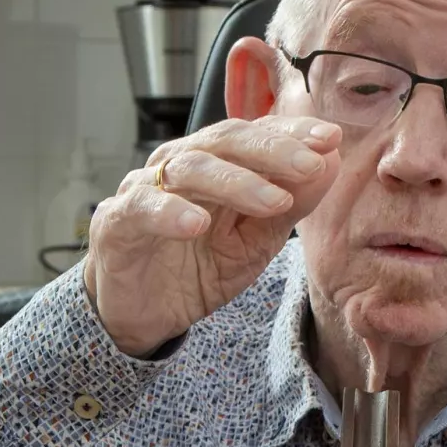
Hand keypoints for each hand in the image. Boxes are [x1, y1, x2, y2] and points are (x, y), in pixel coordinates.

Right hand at [83, 116, 341, 355]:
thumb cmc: (199, 267)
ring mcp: (145, 189)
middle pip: (225, 141)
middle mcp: (179, 165)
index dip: (291, 133)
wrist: (146, 313)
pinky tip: (197, 224)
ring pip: (190, 169)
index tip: (331, 137)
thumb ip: (289, 204)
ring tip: (273, 200)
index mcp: (215, 163)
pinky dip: (170, 213)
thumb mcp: (257, 240)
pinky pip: (142, 209)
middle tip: (310, 165)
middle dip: (272, 151)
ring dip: (236, 183)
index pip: (254, 134)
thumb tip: (331, 161)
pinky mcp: (115, 222)